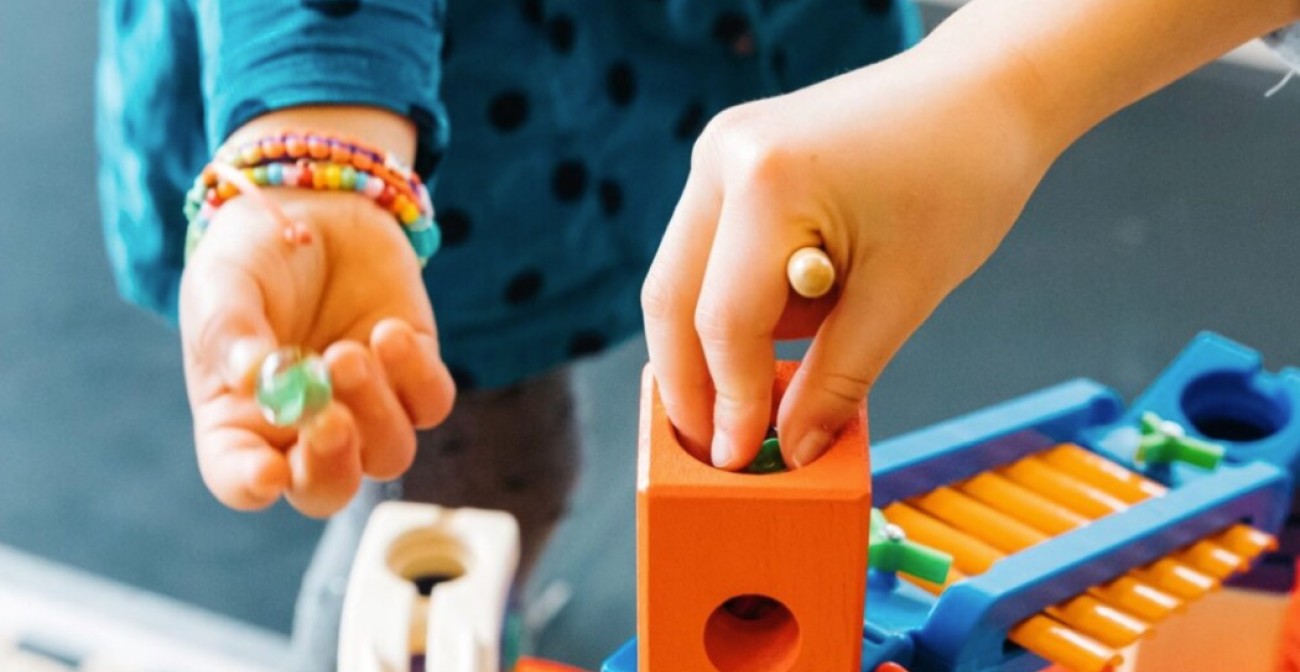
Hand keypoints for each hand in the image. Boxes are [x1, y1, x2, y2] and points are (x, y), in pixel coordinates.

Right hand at [180, 189, 453, 516]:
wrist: (314, 208)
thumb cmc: (251, 257)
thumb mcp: (222, 283)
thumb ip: (230, 329)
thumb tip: (251, 375)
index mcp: (240, 422)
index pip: (241, 477)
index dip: (253, 484)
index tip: (267, 473)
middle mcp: (303, 429)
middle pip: (327, 487)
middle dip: (331, 466)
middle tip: (329, 421)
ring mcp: (365, 408)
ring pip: (387, 451)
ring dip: (372, 408)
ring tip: (348, 350)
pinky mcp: (414, 375)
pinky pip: (430, 404)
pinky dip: (415, 376)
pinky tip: (387, 330)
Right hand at [642, 47, 1055, 470]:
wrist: (987, 93)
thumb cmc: (962, 174)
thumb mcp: (904, 294)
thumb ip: (836, 379)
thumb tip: (789, 449)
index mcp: (766, 182)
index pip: (724, 321)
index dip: (729, 402)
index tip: (740, 460)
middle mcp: (723, 158)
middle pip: (671, 298)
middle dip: (691, 382)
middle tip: (713, 448)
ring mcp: (721, 153)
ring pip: (683, 278)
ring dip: (723, 337)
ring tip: (793, 364)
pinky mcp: (734, 160)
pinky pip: (712, 252)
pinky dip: (742, 298)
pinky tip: (801, 311)